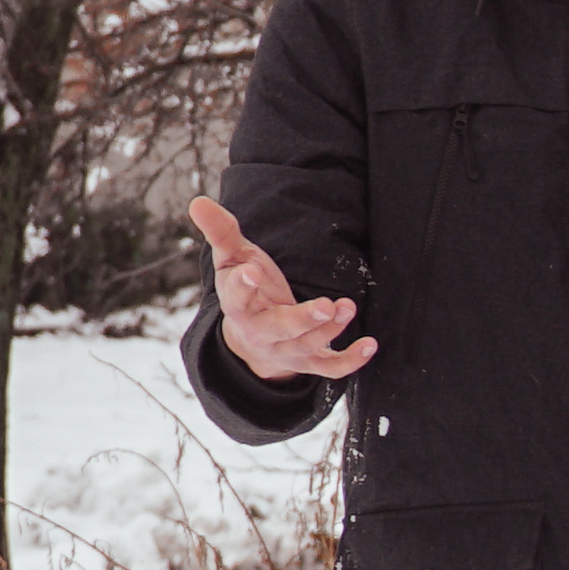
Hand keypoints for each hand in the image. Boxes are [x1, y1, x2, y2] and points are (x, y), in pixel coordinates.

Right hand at [187, 197, 370, 384]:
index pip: (237, 297)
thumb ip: (221, 231)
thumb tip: (198, 201)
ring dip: (330, 330)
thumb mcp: (232, 258)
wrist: (253, 335)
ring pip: (307, 346)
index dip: (243, 285)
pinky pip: (330, 368)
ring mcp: (286, 350)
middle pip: (279, 329)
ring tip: (348, 306)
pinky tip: (370, 345)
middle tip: (326, 305)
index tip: (251, 271)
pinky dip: (350, 361)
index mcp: (238, 305)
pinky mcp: (308, 362)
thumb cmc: (247, 286)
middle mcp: (261, 332)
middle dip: (303, 319)